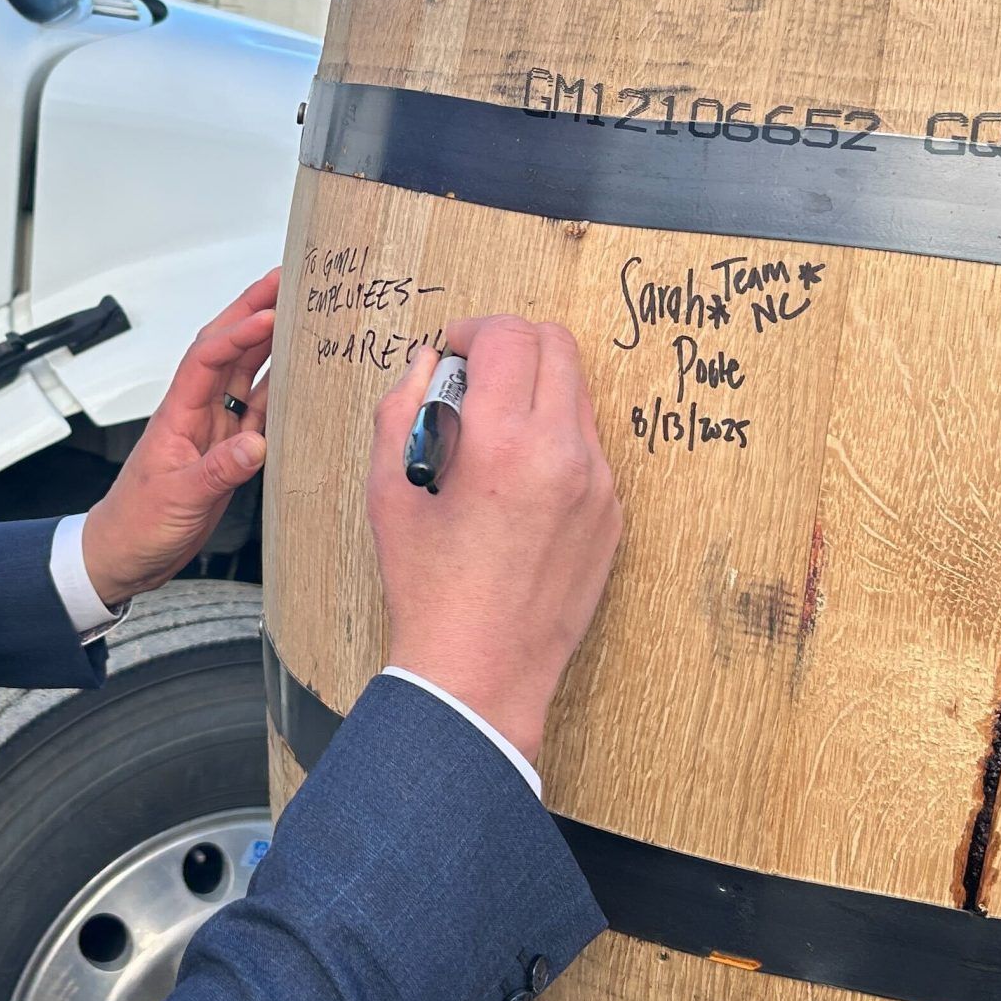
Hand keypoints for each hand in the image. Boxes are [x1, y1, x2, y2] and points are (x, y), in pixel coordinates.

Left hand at [78, 270, 278, 605]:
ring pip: (248, 373)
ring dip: (272, 341)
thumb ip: (218, 471)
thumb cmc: (136, 524)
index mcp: (177, 413)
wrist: (126, 554)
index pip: (209, 357)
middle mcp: (198, 412)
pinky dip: (284, 389)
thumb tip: (255, 443)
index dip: (239, 332)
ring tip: (302, 311)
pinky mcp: (230, 449)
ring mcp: (215, 428)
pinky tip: (304, 375)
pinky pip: (262, 410)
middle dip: (254, 310)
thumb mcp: (177, 499)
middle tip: (286, 279)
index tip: (270, 314)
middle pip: (228, 348)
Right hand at [366, 318, 620, 762]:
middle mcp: (563, 452)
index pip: (508, 336)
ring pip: (578, 392)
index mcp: (503, 442)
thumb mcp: (388, 490)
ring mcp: (597, 483)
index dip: (473, 329)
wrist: (480, 670)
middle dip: (511, 344)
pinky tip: (515, 481)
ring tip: (491, 433)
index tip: (452, 350)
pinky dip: (553, 437)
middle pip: (556, 344)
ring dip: (535, 389)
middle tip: (473, 376)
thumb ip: (400, 410)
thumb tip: (426, 364)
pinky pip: (588, 444)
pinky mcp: (612, 513)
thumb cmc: (427, 587)